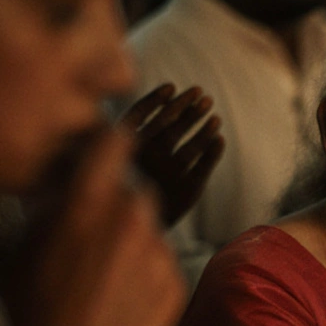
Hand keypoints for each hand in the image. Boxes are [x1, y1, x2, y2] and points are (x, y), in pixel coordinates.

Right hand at [5, 128, 186, 325]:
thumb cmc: (33, 309)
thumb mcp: (25, 247)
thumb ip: (54, 208)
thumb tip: (70, 187)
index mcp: (89, 200)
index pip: (114, 142)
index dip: (112, 143)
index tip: (112, 146)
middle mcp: (132, 217)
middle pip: (134, 194)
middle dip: (117, 209)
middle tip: (94, 242)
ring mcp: (160, 250)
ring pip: (149, 233)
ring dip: (132, 246)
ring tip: (104, 283)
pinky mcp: (177, 281)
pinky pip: (162, 266)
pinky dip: (146, 277)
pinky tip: (120, 303)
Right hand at [121, 83, 225, 225]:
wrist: (126, 237)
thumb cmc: (115, 196)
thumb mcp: (106, 166)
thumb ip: (118, 138)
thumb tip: (135, 110)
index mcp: (122, 150)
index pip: (142, 115)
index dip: (159, 99)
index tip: (174, 87)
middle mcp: (146, 160)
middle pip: (171, 126)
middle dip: (189, 109)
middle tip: (204, 96)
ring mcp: (168, 175)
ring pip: (191, 144)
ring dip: (205, 127)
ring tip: (215, 117)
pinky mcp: (188, 191)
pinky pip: (205, 164)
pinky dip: (213, 150)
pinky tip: (219, 140)